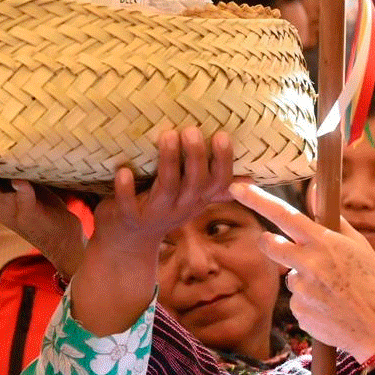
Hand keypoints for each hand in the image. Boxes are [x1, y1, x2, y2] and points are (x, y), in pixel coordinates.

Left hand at [70, 127, 233, 335]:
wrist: (127, 244)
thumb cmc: (160, 209)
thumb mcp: (190, 200)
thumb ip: (213, 188)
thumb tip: (250, 177)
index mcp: (198, 199)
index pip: (220, 182)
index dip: (223, 160)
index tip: (221, 135)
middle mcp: (181, 207)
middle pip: (195, 183)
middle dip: (196, 156)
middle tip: (191, 130)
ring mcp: (156, 215)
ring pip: (167, 188)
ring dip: (169, 161)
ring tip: (167, 135)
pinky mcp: (130, 219)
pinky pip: (129, 205)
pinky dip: (126, 189)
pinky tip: (123, 171)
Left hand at [230, 183, 374, 361]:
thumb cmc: (373, 283)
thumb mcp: (359, 245)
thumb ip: (332, 219)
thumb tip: (313, 190)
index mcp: (324, 243)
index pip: (284, 214)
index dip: (257, 199)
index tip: (237, 188)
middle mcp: (308, 264)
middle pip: (269, 244)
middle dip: (270, 242)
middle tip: (289, 250)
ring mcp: (301, 290)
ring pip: (289, 276)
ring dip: (303, 279)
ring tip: (332, 290)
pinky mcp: (298, 312)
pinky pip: (296, 300)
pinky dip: (308, 301)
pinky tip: (329, 307)